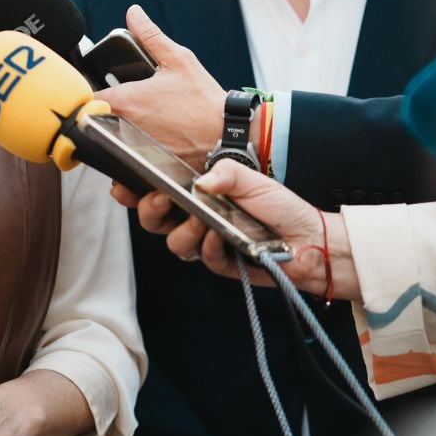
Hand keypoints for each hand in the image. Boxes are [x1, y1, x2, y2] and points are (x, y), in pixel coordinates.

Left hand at [94, 4, 226, 162]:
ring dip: (109, 132)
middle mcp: (123, 128)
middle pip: (93, 120)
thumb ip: (150, 36)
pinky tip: (140, 141)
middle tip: (111, 104)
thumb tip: (134, 13)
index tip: (93, 88)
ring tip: (129, 123)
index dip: (83, 92)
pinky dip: (124, 152)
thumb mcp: (178, 60)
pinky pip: (121, 161)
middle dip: (97, 111)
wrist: (226, 136)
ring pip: (106, 141)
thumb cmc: (204, 101)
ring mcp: (130, 150)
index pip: (87, 97)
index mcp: (127, 101)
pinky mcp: (141, 166)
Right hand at [110, 160, 357, 300]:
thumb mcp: (253, 179)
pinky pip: (203, 257)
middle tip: (163, 198)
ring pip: (174, 243)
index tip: (125, 185)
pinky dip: (209, 245)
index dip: (136, 190)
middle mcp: (197, 218)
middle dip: (150, 210)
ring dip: (185, 230)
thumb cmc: (282, 207)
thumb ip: (227, 172)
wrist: (310, 238)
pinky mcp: (221, 262)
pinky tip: (221, 235)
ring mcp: (207, 242)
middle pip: (153, 221)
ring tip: (203, 220)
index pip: (157, 192)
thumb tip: (200, 181)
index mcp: (199, 195)